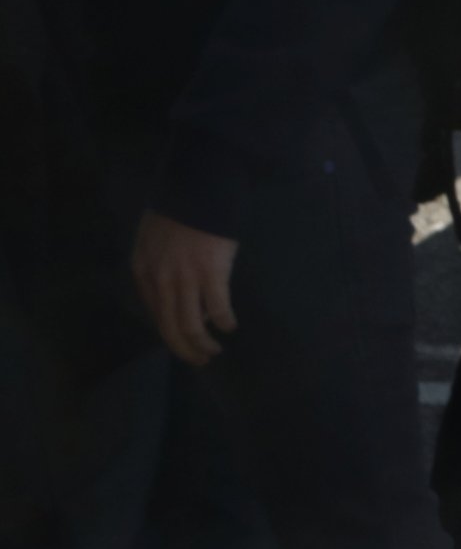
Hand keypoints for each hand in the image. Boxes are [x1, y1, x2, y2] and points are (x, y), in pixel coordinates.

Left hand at [131, 212, 238, 366]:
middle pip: (170, 327)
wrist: (196, 188)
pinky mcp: (211, 273)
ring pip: (191, 325)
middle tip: (199, 360)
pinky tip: (230, 326)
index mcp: (143, 272)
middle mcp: (160, 281)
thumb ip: (159, 268)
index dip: (170, 333)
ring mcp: (185, 278)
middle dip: (184, 349)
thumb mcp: (153, 241)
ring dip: (203, 344)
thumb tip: (180, 297)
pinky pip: (216, 308)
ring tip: (214, 351)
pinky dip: (223, 321)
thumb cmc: (177, 211)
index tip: (185, 341)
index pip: (155, 314)